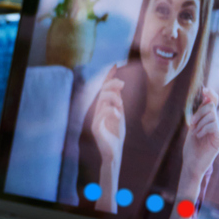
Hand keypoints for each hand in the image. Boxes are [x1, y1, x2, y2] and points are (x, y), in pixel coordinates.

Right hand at [86, 80, 126, 201]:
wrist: (113, 153)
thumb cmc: (116, 136)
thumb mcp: (119, 116)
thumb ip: (117, 103)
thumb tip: (118, 87)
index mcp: (103, 107)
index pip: (104, 89)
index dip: (108, 77)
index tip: (114, 65)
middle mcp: (98, 111)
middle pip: (102, 91)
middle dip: (112, 85)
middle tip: (122, 84)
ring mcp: (96, 118)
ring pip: (102, 100)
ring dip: (113, 98)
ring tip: (120, 105)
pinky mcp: (96, 127)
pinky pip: (103, 113)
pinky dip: (112, 111)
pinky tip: (118, 115)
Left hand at [177, 89, 218, 216]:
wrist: (191, 164)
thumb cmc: (191, 148)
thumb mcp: (193, 128)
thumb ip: (199, 115)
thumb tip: (205, 98)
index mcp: (209, 122)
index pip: (213, 105)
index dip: (211, 95)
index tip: (205, 89)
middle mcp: (216, 126)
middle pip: (211, 108)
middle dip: (199, 112)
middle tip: (193, 123)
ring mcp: (218, 133)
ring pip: (212, 116)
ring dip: (200, 122)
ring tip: (196, 132)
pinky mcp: (218, 140)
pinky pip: (213, 126)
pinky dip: (203, 128)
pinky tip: (199, 136)